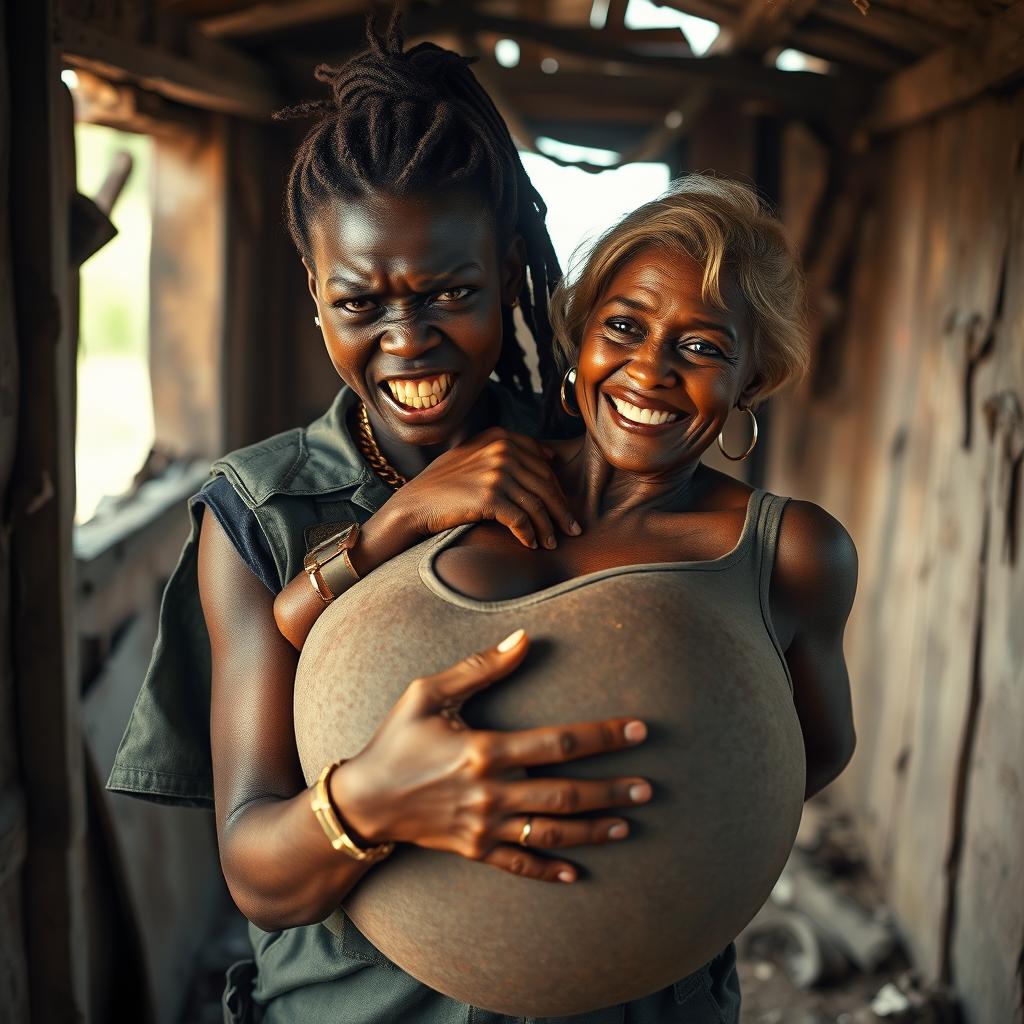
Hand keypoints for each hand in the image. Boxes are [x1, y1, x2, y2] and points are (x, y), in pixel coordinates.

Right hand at [333, 630, 651, 882]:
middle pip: (565, 794)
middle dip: (611, 790)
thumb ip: (480, 667)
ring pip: (551, 832)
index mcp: (484, 750)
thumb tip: (523, 638)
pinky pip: (519, 864)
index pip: (558, 743)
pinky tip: (577, 872)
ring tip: (628, 824)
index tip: (638, 731)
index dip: (602, 736)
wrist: (363, 801)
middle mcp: (490, 792)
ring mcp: (484, 826)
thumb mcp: (428, 693)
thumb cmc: (395, 740)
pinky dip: (549, 869)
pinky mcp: (474, 850)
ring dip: (593, 830)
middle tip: (649, 787)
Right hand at [376, 427, 580, 552]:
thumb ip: (507, 449)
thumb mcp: (474, 453)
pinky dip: (529, 534)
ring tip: (552, 542)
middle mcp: (501, 451)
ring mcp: (496, 473)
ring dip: (548, 527)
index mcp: (500, 437)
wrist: (415, 503)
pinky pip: (521, 519)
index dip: (558, 487)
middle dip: (561, 509)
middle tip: (572, 528)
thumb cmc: (444, 482)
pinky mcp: (490, 498)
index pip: (543, 462)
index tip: (564, 505)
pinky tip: (530, 544)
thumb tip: (550, 455)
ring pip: (537, 504)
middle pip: (545, 483)